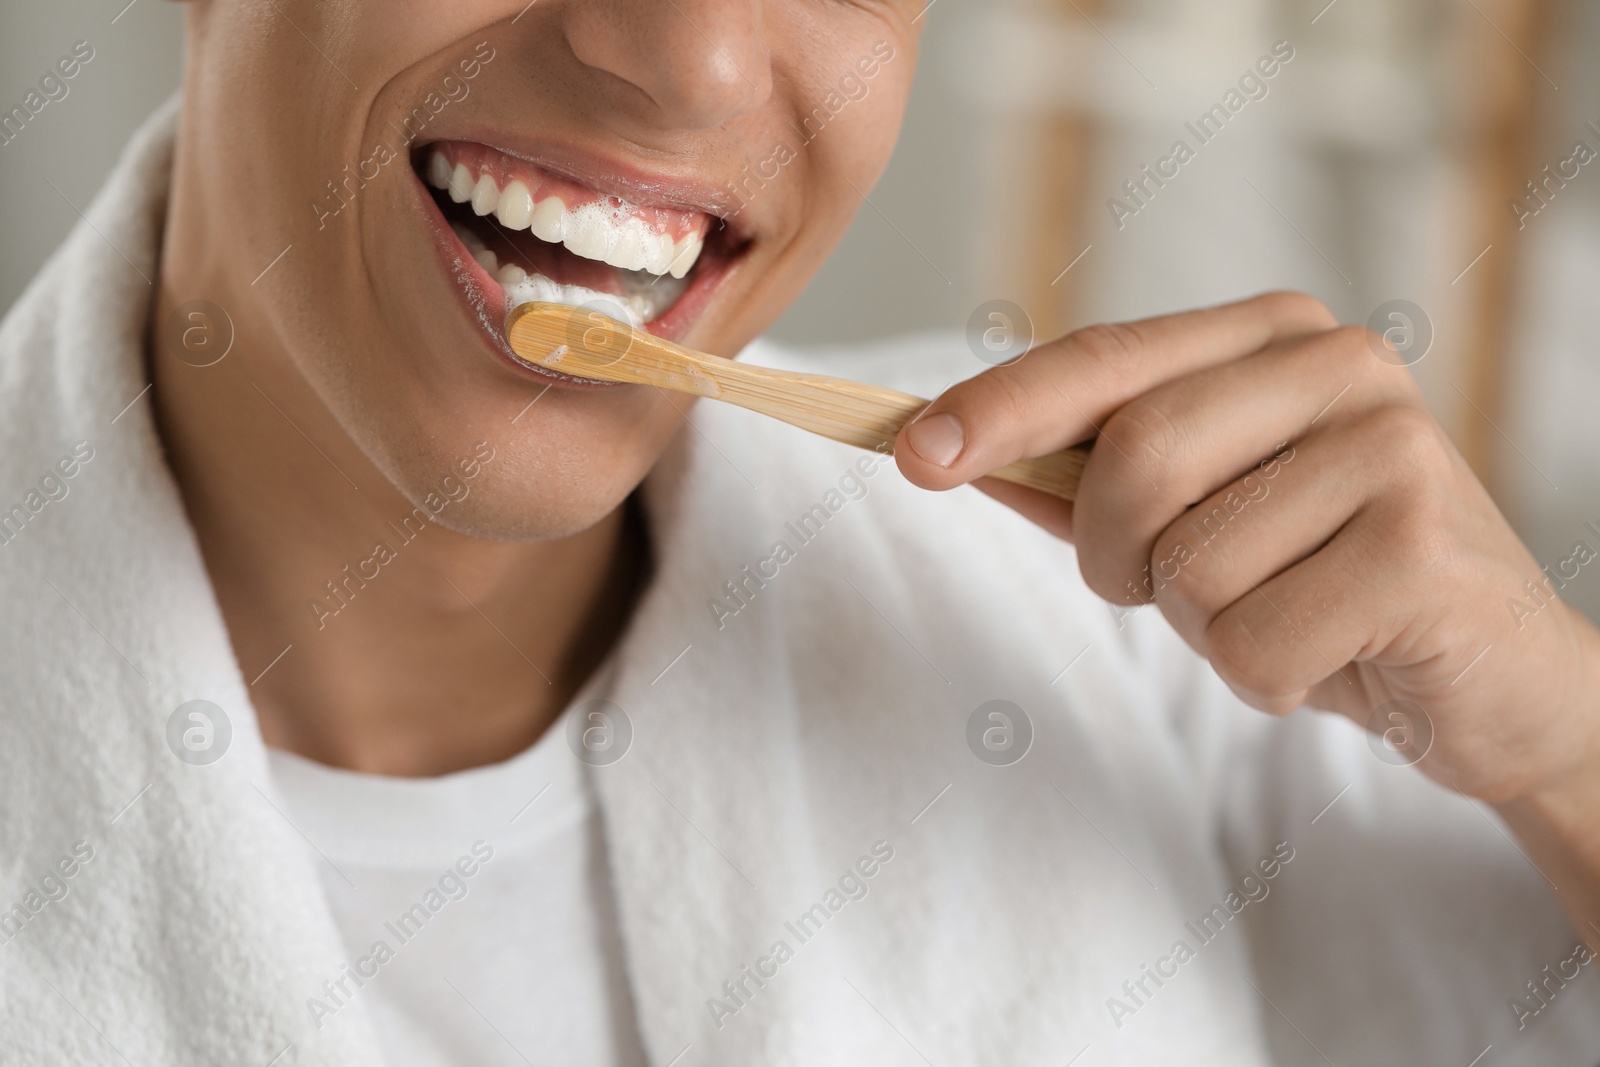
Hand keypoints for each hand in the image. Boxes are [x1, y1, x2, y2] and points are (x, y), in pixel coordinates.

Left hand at [893, 292, 1599, 812]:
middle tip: (1161, 590)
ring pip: (1187, 570)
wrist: (1492, 673)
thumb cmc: (1322, 582)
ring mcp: (1391, 448)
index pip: (1104, 359)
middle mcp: (1338, 366)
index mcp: (1273, 337)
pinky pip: (1250, 644)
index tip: (911, 452)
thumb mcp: (1200, 520)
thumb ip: (1084, 482)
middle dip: (1116, 558)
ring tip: (1283, 614)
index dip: (999, 407)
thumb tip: (951, 453)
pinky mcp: (1421, 547)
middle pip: (1133, 461)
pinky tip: (1331, 656)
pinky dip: (1264, 680)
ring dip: (1203, 628)